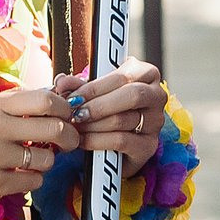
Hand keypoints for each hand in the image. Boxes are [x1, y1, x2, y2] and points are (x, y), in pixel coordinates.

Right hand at [0, 86, 80, 210]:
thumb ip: (13, 103)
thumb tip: (53, 97)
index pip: (45, 101)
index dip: (65, 108)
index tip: (68, 115)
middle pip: (54, 129)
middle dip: (69, 136)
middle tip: (69, 141)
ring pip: (46, 160)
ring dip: (46, 162)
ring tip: (31, 161)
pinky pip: (33, 182)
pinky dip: (31, 180)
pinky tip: (17, 176)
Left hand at [57, 56, 164, 173]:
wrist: (114, 143)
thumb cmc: (105, 109)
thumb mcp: (92, 93)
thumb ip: (78, 85)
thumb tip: (62, 81)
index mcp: (146, 73)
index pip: (123, 76)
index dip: (95, 87)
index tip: (73, 97)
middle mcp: (157, 95)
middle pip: (131, 95)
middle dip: (97, 106)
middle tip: (75, 113)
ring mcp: (156, 122)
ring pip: (123, 119)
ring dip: (93, 125)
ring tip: (75, 127)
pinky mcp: (149, 145)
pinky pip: (121, 141)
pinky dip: (97, 141)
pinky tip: (83, 141)